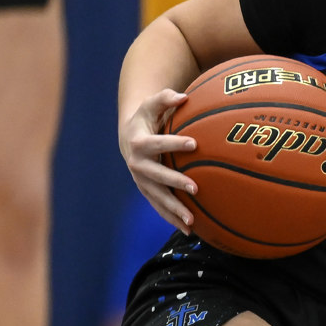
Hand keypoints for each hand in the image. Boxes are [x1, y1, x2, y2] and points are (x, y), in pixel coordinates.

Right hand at [120, 89, 198, 232]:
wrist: (130, 137)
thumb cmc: (147, 118)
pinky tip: (190, 230)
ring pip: (157, 197)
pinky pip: (159, 207)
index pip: (157, 143)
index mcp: (139, 143)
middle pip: (156, 175)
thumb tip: (183, 96)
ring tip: (192, 221)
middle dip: (175, 182)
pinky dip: (172, 218)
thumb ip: (165, 98)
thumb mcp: (152, 105)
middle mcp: (137, 165)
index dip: (173, 143)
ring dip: (174, 210)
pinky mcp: (147, 191)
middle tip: (196, 187)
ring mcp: (141, 181)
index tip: (194, 143)